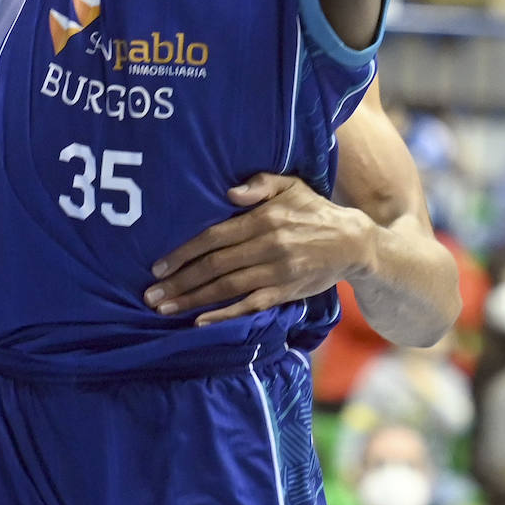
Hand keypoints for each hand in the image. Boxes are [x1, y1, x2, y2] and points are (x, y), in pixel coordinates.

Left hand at [144, 173, 372, 325]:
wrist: (353, 242)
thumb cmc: (314, 210)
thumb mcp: (290, 184)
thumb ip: (260, 183)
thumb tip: (229, 191)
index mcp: (263, 219)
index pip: (214, 237)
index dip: (184, 252)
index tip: (158, 266)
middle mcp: (266, 246)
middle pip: (214, 266)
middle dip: (180, 281)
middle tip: (151, 294)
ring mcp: (276, 272)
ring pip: (227, 288)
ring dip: (194, 300)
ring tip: (166, 308)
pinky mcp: (285, 292)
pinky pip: (249, 306)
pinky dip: (224, 315)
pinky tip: (201, 322)